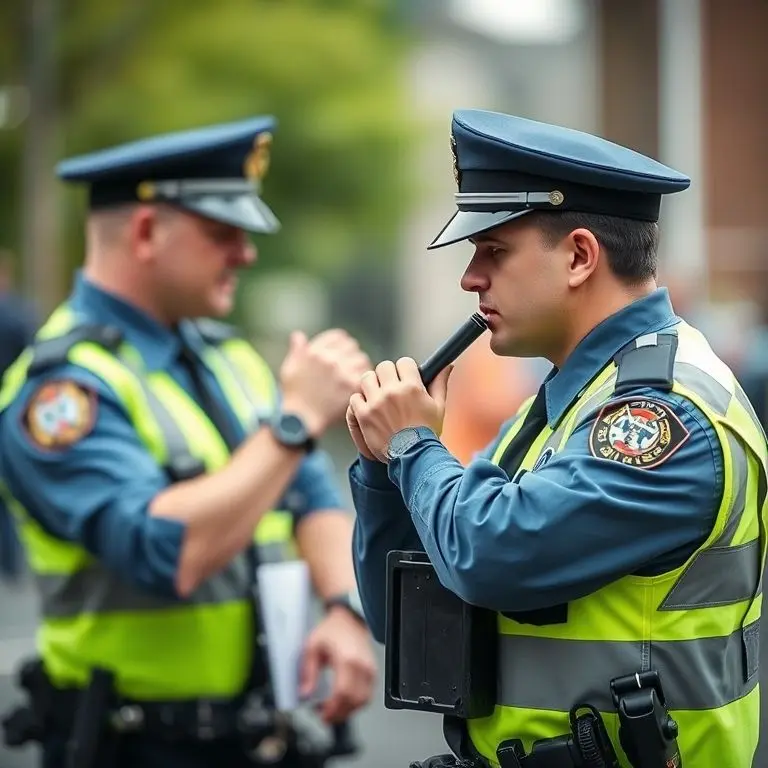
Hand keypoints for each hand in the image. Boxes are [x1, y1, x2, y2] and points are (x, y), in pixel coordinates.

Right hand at [279, 329, 370, 436]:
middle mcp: (329, 358)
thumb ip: (297, 350)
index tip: (344, 351)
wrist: (301, 419)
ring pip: (361, 358)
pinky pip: (366, 374)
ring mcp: (341, 371)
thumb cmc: (294, 395)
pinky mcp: (351, 385)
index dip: (343, 343)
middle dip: (352, 354)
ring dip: (360, 365)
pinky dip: (365, 378)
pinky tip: (360, 384)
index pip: (339, 337)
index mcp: (314, 351)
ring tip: (357, 373)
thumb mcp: (289, 368)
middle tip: (352, 363)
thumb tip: (298, 335)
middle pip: (352, 346)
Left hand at [299, 607, 376, 723]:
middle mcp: (362, 666)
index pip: (343, 692)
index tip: (321, 714)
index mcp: (347, 659)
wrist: (349, 620)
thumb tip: (305, 694)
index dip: (332, 708)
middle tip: (324, 716)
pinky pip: (367, 696)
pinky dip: (356, 704)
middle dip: (338, 713)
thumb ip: (308, 673)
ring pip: (363, 701)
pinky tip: (343, 702)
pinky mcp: (373, 673)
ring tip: (332, 710)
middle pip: (354, 701)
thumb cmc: (332, 631)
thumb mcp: (312, 647)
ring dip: (348, 711)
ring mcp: (370, 670)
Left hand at [349, 358, 452, 461]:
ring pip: (367, 378)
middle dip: (387, 375)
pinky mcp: (363, 415)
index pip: (404, 362)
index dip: (405, 369)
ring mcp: (376, 403)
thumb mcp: (438, 406)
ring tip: (377, 395)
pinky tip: (368, 408)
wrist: (413, 457)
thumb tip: (447, 366)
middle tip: (390, 386)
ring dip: (372, 385)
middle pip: (383, 366)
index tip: (405, 377)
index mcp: (411, 387)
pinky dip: (360, 402)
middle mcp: (392, 392)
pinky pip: (355, 398)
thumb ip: (440, 383)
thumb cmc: (427, 433)